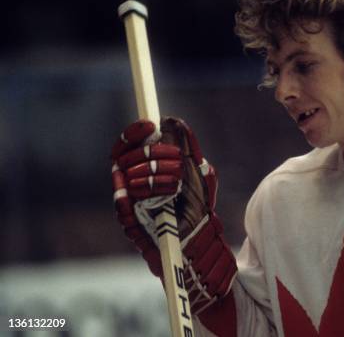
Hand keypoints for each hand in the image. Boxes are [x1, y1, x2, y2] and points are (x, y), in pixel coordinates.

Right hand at [111, 118, 236, 313]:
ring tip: (176, 187)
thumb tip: (174, 121)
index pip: (127, 144)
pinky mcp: (128, 222)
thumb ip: (188, 148)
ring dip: (154, 177)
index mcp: (146, 168)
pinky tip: (161, 197)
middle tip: (174, 161)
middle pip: (124, 157)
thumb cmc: (198, 208)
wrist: (199, 243)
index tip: (149, 125)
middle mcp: (132, 183)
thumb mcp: (200, 173)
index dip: (134, 132)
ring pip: (124, 177)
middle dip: (152, 155)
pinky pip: (123, 204)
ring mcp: (128, 202)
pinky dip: (140, 197)